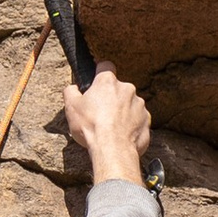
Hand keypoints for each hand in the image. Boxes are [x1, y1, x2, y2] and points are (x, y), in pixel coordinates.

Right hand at [63, 66, 152, 187]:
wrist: (113, 150)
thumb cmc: (92, 127)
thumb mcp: (71, 108)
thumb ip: (70, 92)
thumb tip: (72, 88)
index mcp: (108, 82)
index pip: (105, 66)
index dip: (100, 72)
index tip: (96, 80)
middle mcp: (127, 89)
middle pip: (118, 88)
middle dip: (111, 97)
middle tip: (101, 113)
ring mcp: (139, 104)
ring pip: (129, 104)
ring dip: (122, 112)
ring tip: (111, 127)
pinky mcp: (147, 120)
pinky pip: (138, 119)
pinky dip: (131, 125)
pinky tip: (122, 135)